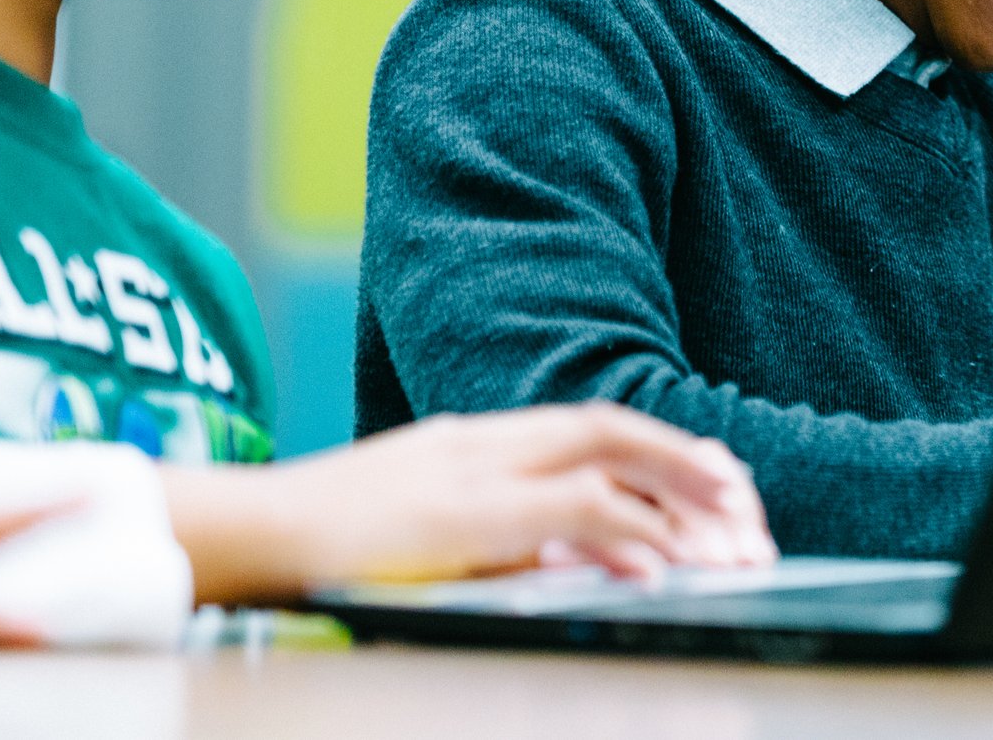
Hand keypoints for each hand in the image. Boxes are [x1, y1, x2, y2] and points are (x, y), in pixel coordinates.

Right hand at [164, 402, 775, 603]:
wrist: (245, 536)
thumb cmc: (325, 545)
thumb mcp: (426, 527)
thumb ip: (495, 532)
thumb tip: (568, 558)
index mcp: (476, 441)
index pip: (589, 426)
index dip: (661, 446)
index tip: (718, 474)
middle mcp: (482, 442)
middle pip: (609, 430)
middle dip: (687, 463)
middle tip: (747, 503)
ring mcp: (471, 473)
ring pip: (601, 464)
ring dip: (674, 501)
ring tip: (730, 538)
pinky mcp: (460, 518)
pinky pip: (562, 516)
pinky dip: (621, 535)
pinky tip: (661, 566)